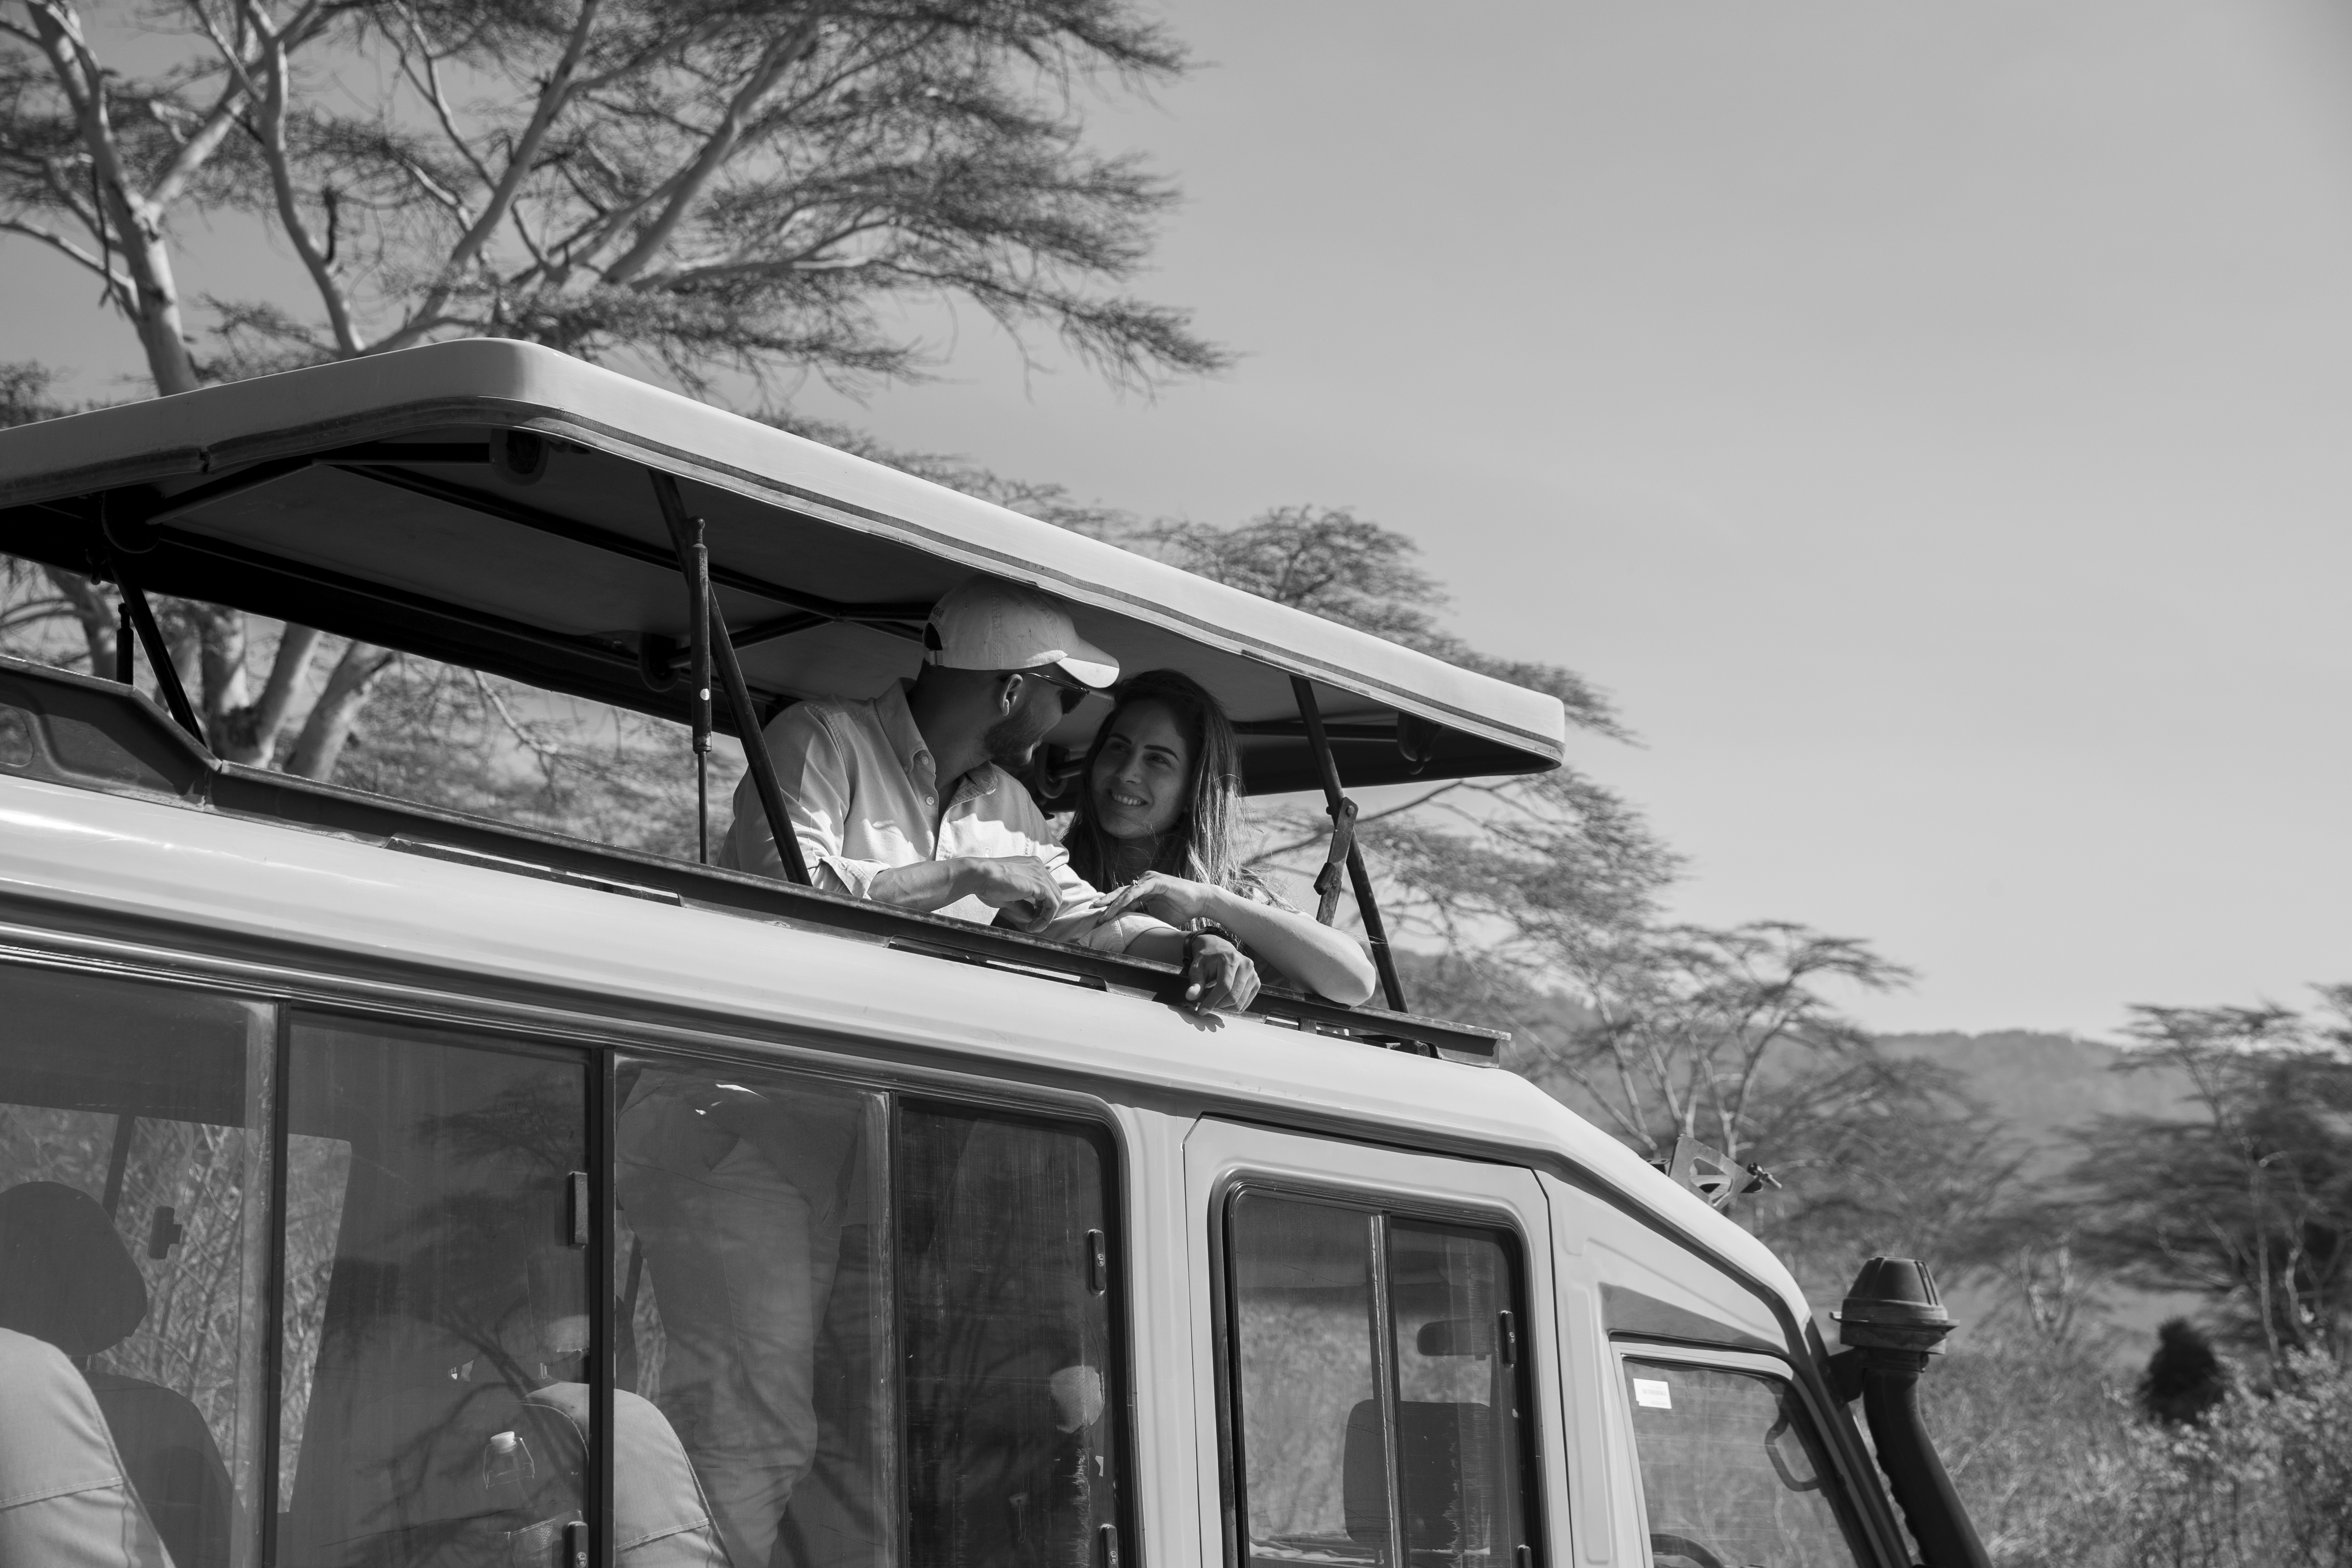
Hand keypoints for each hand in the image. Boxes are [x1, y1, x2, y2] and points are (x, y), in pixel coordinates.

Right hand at [955, 855, 1062, 926]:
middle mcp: (1038, 867)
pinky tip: (1033, 926)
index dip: (1041, 906)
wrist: (979, 876)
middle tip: (1031, 925)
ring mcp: (1041, 874)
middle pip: (1054, 893)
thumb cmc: (988, 884)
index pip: (1046, 888)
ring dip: (1046, 917)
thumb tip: (1033, 915)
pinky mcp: (1040, 884)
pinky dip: (1046, 918)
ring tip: (1031, 928)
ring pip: (1056, 899)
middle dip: (1046, 911)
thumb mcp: (1009, 897)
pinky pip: (1053, 905)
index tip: (1030, 919)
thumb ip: (1023, 904)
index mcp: (1031, 866)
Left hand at [1095, 870, 1221, 928]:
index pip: (1123, 898)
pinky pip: (1136, 891)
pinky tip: (1117, 907)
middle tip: (1091, 911)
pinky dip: (1126, 899)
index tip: (1098, 917)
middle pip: (1120, 893)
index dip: (1110, 907)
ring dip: (1113, 904)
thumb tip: (1130, 931)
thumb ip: (1143, 918)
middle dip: (1105, 902)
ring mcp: (1149, 880)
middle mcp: (1144, 882)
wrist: (1200, 902)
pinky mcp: (1155, 881)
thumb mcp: (1157, 916)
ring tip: (1102, 914)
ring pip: (1126, 892)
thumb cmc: (1181, 909)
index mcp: (1143, 889)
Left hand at [1182, 933, 1259, 1012]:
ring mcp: (1253, 974)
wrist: (1219, 950)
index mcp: (1231, 959)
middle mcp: (1246, 965)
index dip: (1212, 1001)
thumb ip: (1195, 982)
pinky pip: (1245, 1003)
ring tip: (1215, 995)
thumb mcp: (1197, 968)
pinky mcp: (1256, 982)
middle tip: (1207, 1000)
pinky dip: (1233, 1005)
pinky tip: (1224, 996)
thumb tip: (1191, 996)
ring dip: (1224, 1005)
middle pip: (1233, 997)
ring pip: (1240, 1003)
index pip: (1224, 987)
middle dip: (1218, 1004)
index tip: (1201, 1010)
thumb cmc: (1208, 960)